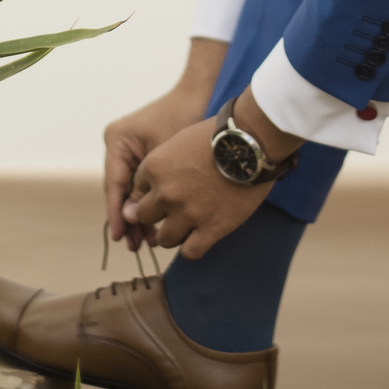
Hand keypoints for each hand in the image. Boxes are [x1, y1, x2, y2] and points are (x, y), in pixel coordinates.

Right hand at [103, 38, 226, 248]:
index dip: (117, 213)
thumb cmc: (182, 119)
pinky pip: (141, 183)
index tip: (120, 236)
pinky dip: (148, 202)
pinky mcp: (143, 153)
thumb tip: (134, 218)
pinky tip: (155, 224)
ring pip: (131, 190)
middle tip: (135, 246)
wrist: (198, 95)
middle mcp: (118, 145)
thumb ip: (148, 187)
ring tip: (145, 242)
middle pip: (120, 190)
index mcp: (117, 140)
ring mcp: (129, 149)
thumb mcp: (164, 157)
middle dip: (129, 218)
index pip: (114, 184)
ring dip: (139, 214)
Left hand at [122, 86, 301, 260]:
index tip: (166, 190)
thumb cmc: (216, 136)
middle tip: (174, 209)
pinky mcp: (210, 228)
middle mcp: (166, 193)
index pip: (137, 191)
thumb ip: (160, 166)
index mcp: (155, 168)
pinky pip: (189, 252)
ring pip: (164, 239)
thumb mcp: (178, 141)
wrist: (251, 142)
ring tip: (188, 225)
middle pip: (144, 217)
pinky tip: (201, 236)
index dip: (152, 192)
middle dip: (157, 214)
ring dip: (173, 233)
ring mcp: (188, 213)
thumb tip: (148, 190)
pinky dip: (192, 247)